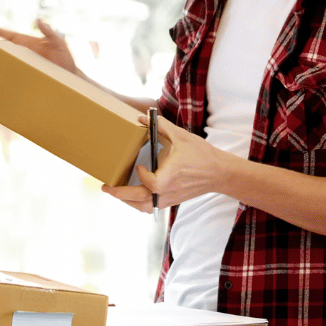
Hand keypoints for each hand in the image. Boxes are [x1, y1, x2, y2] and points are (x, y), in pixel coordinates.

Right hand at [0, 19, 77, 74]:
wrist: (69, 76)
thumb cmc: (65, 59)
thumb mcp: (59, 43)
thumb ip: (50, 32)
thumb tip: (39, 20)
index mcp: (24, 41)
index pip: (2, 33)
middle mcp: (17, 50)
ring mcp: (16, 61)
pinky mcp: (18, 72)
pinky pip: (0, 70)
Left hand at [102, 112, 225, 211]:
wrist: (219, 173)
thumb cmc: (203, 155)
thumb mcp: (182, 137)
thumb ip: (161, 127)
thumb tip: (142, 118)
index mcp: (171, 175)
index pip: (151, 183)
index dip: (142, 176)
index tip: (138, 166)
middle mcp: (169, 190)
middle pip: (140, 200)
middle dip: (120, 194)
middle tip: (106, 187)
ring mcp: (170, 197)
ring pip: (144, 206)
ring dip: (128, 201)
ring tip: (116, 193)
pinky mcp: (172, 200)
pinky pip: (151, 207)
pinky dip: (139, 204)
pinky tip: (133, 196)